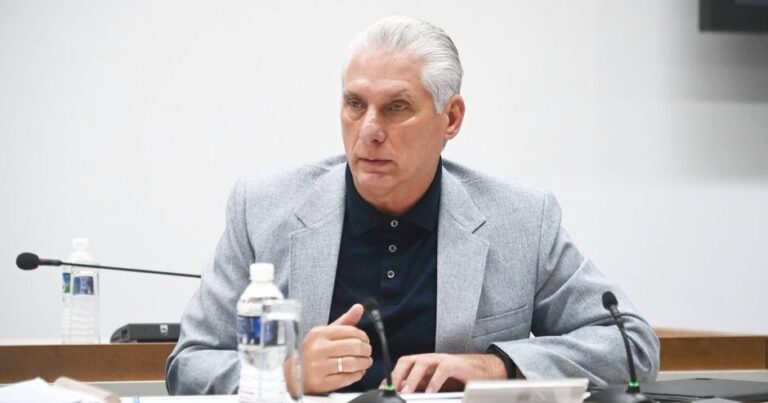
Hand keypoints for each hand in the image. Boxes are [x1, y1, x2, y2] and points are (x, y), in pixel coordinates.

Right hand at [302, 304, 372, 393]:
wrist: (291, 375)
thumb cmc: (312, 352)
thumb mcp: (324, 334)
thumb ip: (344, 322)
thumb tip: (359, 307)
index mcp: (318, 334)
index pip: (350, 331)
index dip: (363, 336)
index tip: (365, 340)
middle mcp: (317, 349)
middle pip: (354, 347)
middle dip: (366, 350)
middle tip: (367, 352)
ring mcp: (318, 367)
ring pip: (353, 363)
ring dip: (364, 363)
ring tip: (365, 362)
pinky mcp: (321, 383)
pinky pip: (347, 378)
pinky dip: (357, 375)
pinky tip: (358, 372)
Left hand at [389, 353, 505, 393]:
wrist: (482, 370)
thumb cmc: (457, 377)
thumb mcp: (433, 384)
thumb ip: (420, 387)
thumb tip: (403, 394)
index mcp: (422, 363)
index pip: (402, 366)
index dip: (391, 377)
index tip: (383, 390)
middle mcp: (430, 359)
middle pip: (408, 361)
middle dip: (397, 375)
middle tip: (391, 390)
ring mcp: (442, 360)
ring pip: (422, 363)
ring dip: (412, 378)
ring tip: (406, 392)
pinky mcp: (455, 365)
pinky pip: (442, 370)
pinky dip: (435, 381)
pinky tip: (430, 392)